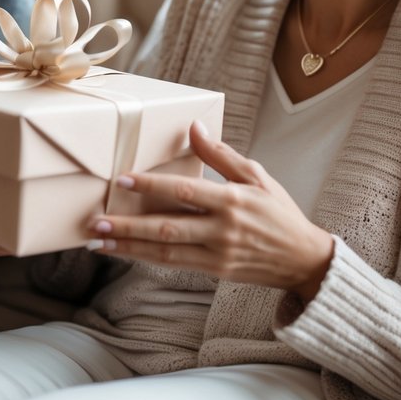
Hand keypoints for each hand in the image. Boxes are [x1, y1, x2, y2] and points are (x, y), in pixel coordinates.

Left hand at [87, 122, 334, 300]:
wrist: (303, 258)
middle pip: (168, 228)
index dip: (151, 187)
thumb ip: (221, 155)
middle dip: (129, 226)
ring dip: (130, 247)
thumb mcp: (256, 176)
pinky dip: (147, 258)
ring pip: (166, 252)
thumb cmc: (279, 212)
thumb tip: (194, 128)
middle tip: (97, 221)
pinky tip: (126, 252)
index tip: (123, 180)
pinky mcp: (215, 271)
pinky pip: (175, 264)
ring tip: (100, 241)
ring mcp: (218, 254)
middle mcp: (223, 230)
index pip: (184, 192)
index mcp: (233, 201)